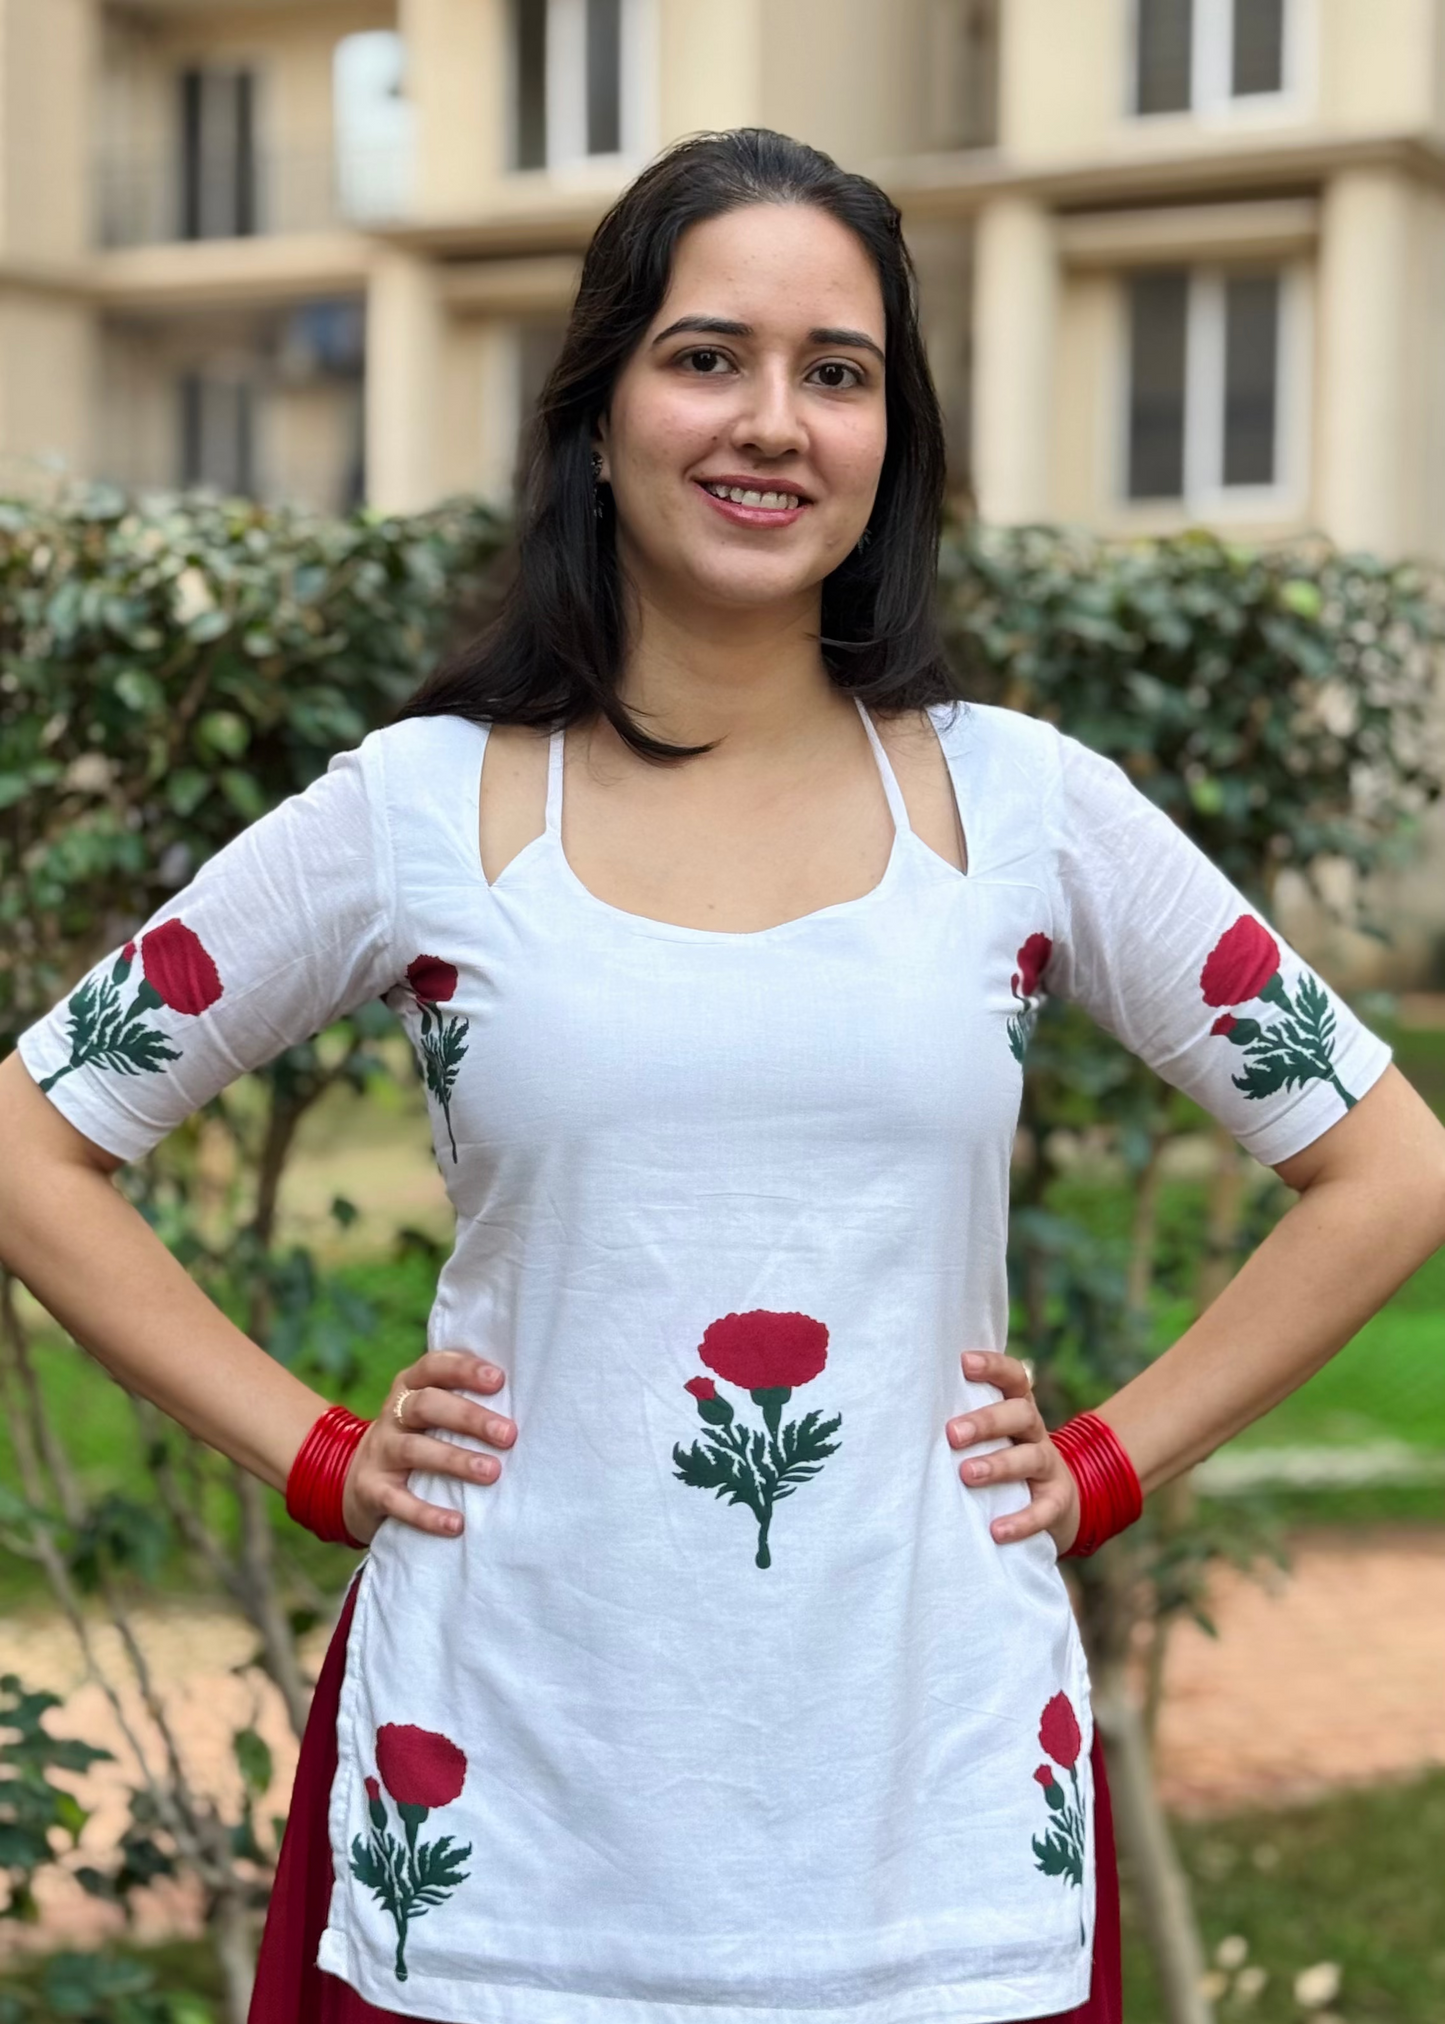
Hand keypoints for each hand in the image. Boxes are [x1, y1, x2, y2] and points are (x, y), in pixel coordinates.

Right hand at [342, 1351, 513, 1544]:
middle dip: (469, 1418)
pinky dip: (427, 1514)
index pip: (434, 1366)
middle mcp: (393, 1414)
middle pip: (427, 1405)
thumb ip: (462, 1401)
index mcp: (410, 1387)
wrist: (357, 1479)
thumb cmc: (418, 1437)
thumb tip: (527, 1403)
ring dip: (455, 1460)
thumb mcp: (430, 1412)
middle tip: (509, 1435)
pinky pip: (398, 1501)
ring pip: (415, 1449)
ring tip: (492, 1472)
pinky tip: (456, 1524)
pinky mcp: (371, 1490)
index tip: (499, 1380)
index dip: (465, 1370)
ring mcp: (379, 1451)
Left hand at [946, 1349, 1079, 1552]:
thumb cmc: (1002, 1456)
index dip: (993, 1366)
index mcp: (1017, 1408)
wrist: (1056, 1502)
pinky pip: (1045, 1509)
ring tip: (967, 1474)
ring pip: (1031, 1457)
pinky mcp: (1057, 1501)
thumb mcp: (991, 1434)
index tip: (964, 1362)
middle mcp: (1035, 1432)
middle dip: (986, 1421)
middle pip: (1021, 1414)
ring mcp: (1049, 1466)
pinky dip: (1022, 1520)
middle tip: (952, 1434)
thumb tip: (903, 1409)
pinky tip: (997, 1530)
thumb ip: (961, 1419)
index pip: (1013, 1377)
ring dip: (999, 1465)